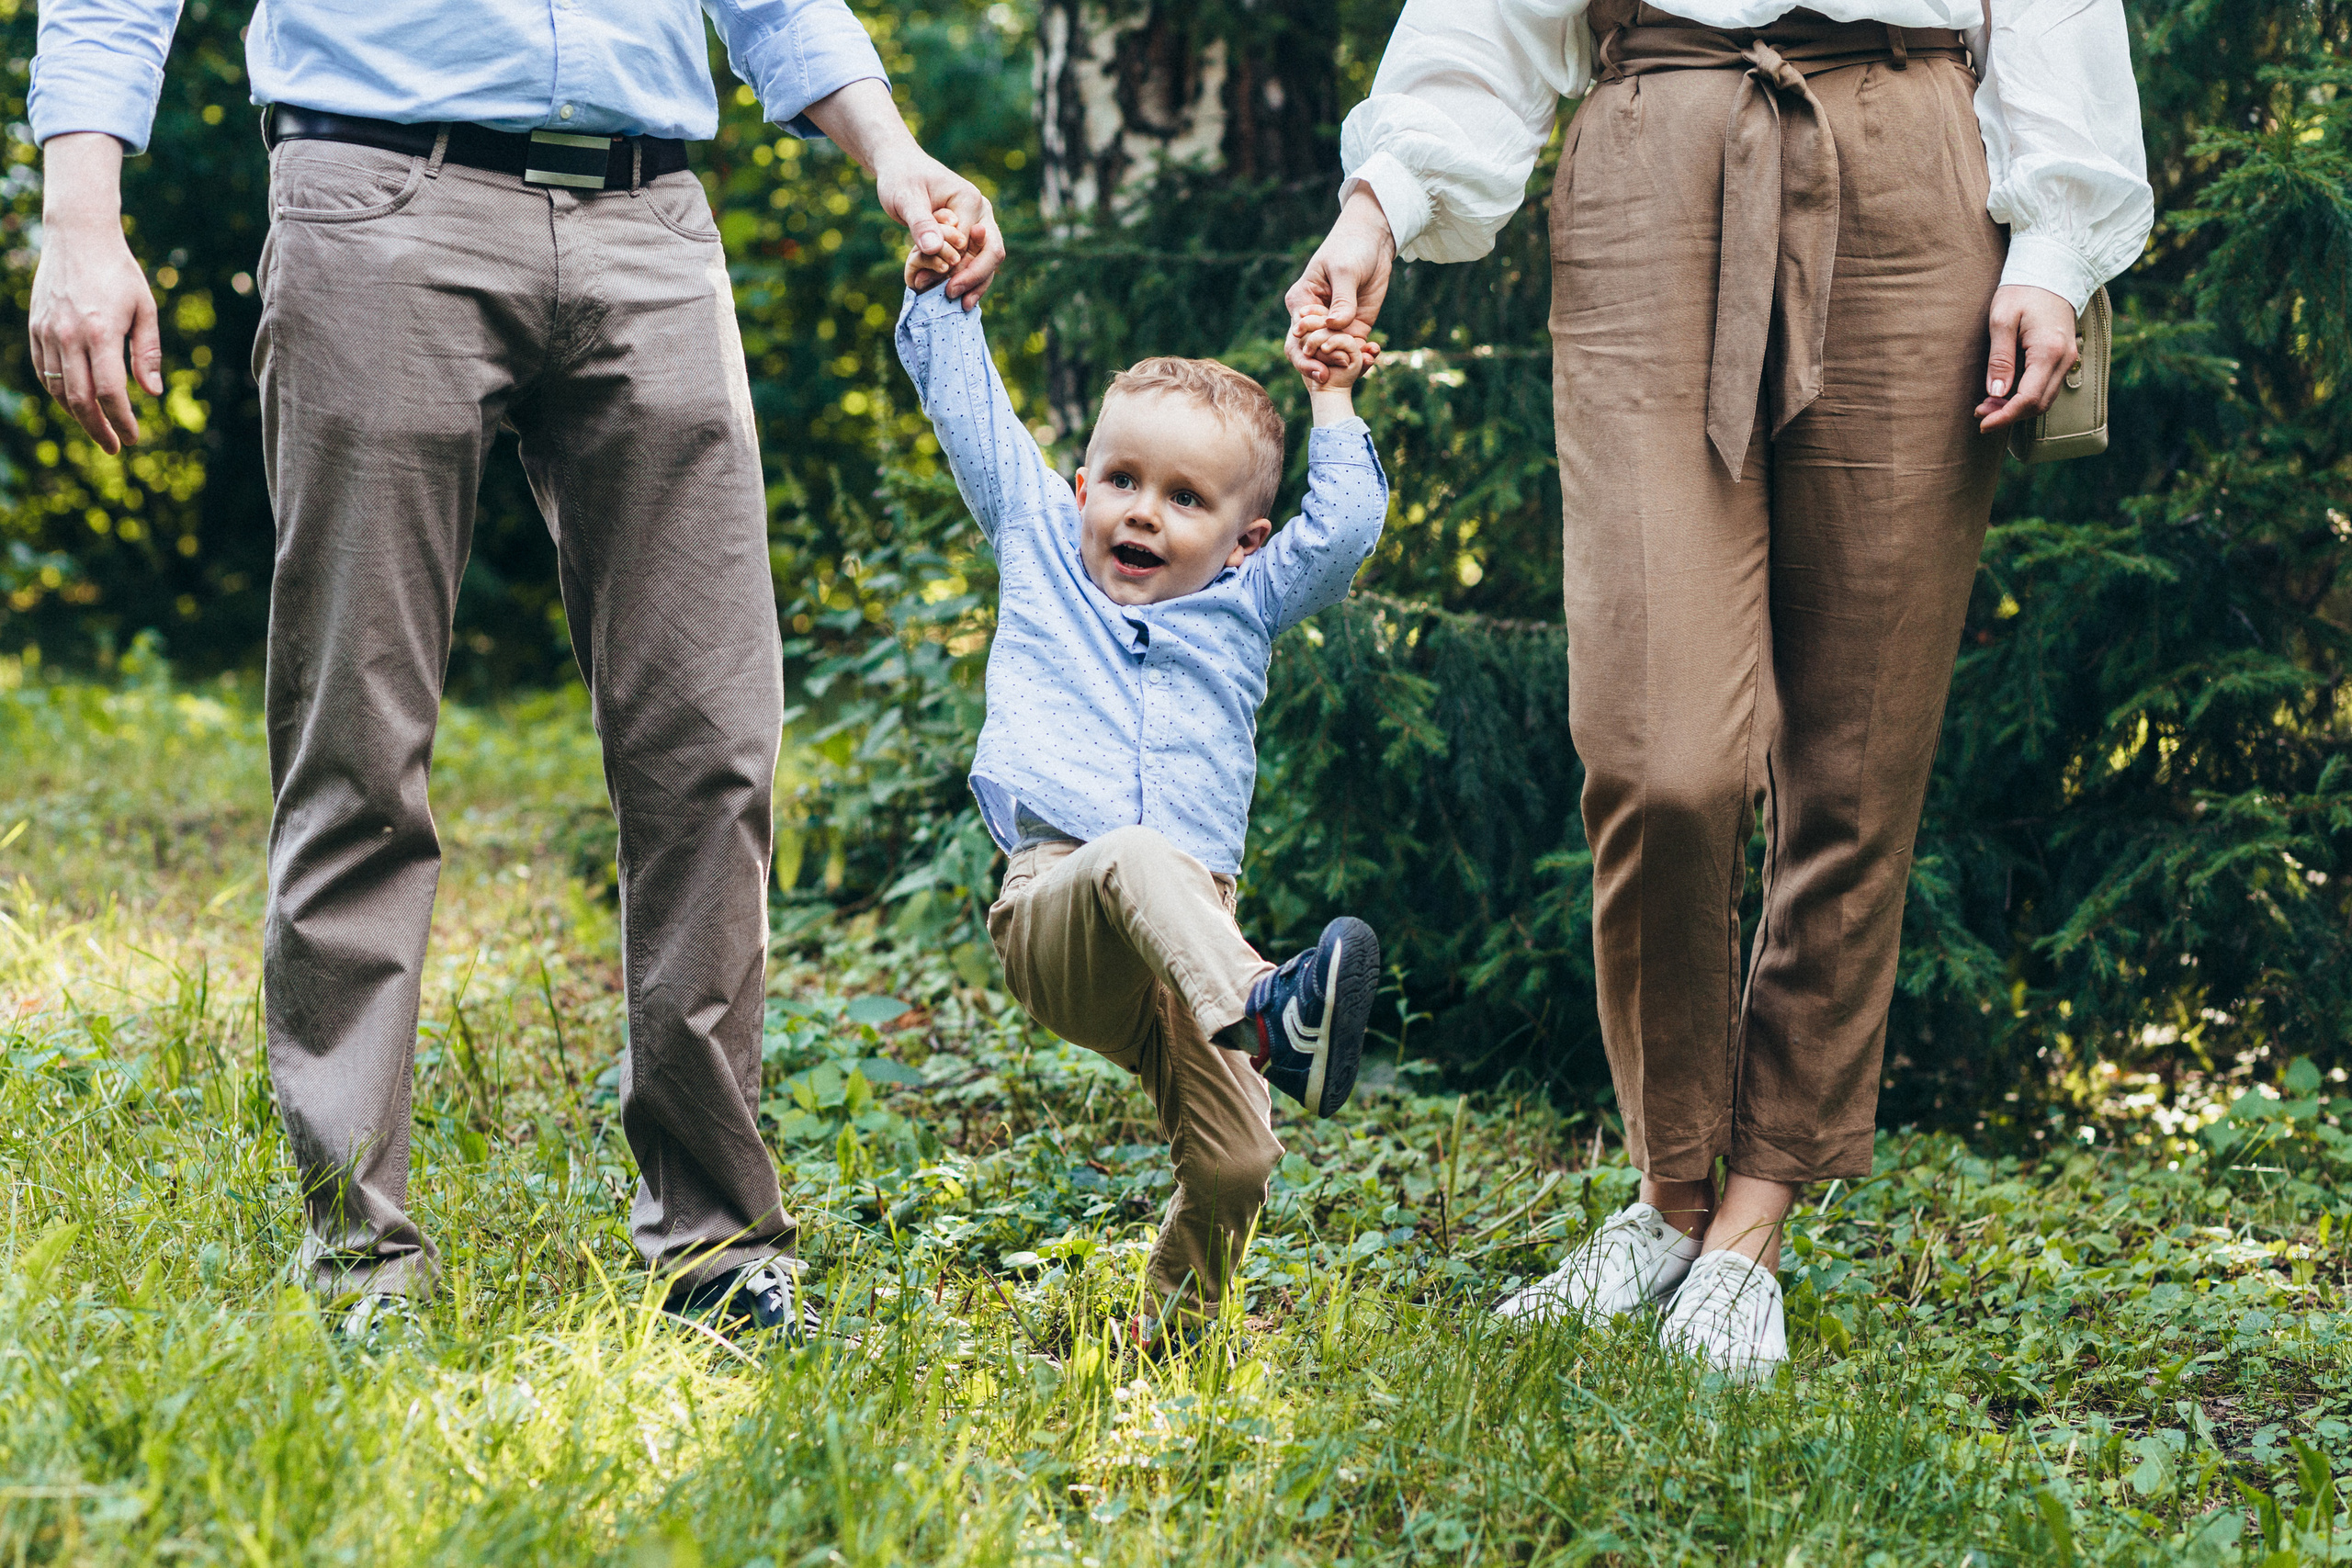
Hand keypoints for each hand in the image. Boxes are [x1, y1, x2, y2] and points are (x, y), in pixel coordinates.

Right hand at [29, 133, 161, 454]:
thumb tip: (152, 393)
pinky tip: (75, 403)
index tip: (134, 437)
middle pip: (80, 398)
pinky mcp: (36, 327)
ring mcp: (47, 332)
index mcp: (101, 332)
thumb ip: (147, 353)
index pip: (110, 392)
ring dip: (77, 415)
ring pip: (58, 388)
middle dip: (98, 428)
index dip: (122, 420)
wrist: (78, 237)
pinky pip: (44, 371)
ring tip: (98, 428)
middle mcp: (69, 335)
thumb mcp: (144, 309)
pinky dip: (58, 393)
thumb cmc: (119, 273)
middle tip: (115, 447)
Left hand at [873, 150, 1001, 306]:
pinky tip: (959, 297)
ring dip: (975, 284)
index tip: (926, 281)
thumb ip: (920, 223)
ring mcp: (980, 224)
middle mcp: (982, 212)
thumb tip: (935, 249)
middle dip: (974, 278)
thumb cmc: (901, 179)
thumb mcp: (905, 198)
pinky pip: (978, 261)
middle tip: (952, 296)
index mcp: (969, 200)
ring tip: (959, 305)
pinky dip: (969, 279)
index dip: (952, 265)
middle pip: (991, 252)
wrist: (902, 169)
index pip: (969, 243)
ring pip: (989, 261)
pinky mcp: (971, 236)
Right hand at [1284, 188, 1395, 382]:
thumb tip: (1336, 326)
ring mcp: (1333, 326)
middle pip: (1310, 353)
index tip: (1325, 366)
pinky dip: (1361, 358)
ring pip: (1332, 356)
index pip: (1297, 338)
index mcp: (1300, 303)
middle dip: (1325, 365)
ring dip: (1346, 365)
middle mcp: (1313, 318)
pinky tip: (1373, 357)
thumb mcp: (1345, 271)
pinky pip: (1353, 350)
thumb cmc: (1351, 248)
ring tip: (1366, 364)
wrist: (1373, 241)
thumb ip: (1341, 300)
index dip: (1308, 356)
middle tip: (1343, 371)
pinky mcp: (1353, 328)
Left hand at [1976, 284, 2081, 433]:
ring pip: (2044, 399)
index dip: (2004, 416)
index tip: (1982, 422)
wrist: (2051, 269)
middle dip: (2008, 415)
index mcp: (2048, 351)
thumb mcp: (2001, 320)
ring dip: (2017, 408)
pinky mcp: (2064, 357)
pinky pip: (2047, 387)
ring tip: (1987, 405)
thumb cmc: (2022, 291)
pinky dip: (2026, 397)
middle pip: (2038, 405)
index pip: (2028, 399)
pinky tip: (2004, 393)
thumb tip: (1995, 393)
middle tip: (1979, 413)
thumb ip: (1999, 358)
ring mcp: (2068, 359)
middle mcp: (2064, 359)